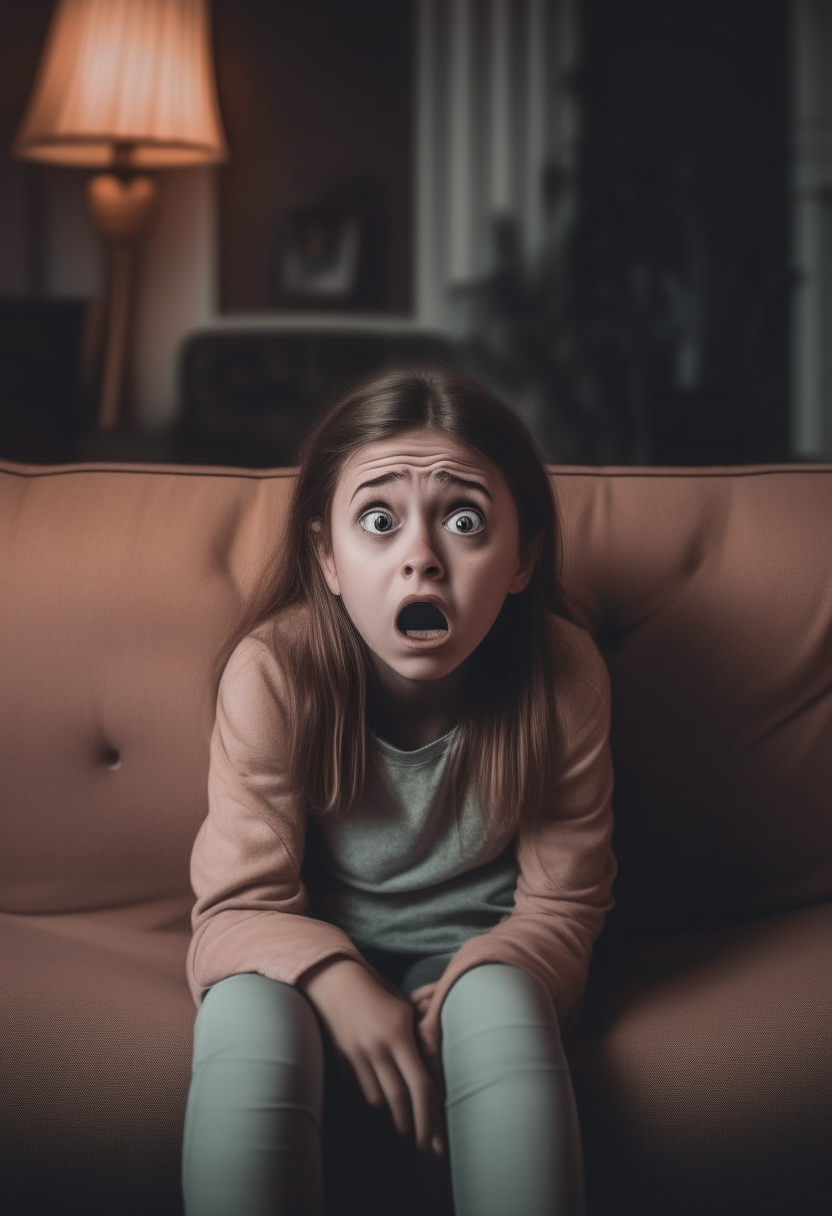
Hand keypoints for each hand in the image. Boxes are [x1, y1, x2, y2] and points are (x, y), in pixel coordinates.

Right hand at [299, 958, 444, 1154]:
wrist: (335, 980)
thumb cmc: (378, 993)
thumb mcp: (403, 1011)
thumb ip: (418, 1040)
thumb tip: (432, 1076)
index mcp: (399, 1034)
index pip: (419, 1084)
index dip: (428, 1114)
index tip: (433, 1135)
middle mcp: (379, 1047)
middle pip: (399, 1098)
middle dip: (412, 1125)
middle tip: (422, 1142)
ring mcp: (357, 1054)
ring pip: (378, 1097)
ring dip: (391, 1109)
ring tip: (401, 1114)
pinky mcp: (341, 1058)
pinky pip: (359, 1087)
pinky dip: (371, 1092)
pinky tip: (378, 1090)